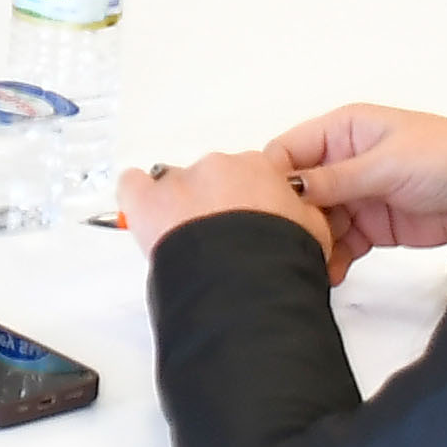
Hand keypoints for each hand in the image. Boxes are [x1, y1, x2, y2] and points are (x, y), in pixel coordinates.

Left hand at [119, 148, 331, 263]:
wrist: (247, 279)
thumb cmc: (280, 258)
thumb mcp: (313, 233)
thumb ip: (302, 215)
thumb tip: (299, 217)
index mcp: (260, 168)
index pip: (252, 175)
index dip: (249, 201)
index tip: (248, 221)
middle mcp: (220, 167)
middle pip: (213, 179)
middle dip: (215, 205)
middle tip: (220, 240)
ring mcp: (182, 181)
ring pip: (175, 185)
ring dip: (180, 207)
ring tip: (186, 241)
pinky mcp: (149, 200)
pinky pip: (133, 185)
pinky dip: (136, 198)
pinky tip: (143, 216)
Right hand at [265, 100, 446, 274]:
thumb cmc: (441, 158)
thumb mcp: (385, 164)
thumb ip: (334, 179)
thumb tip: (287, 189)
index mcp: (343, 131)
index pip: (289, 150)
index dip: (272, 177)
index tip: (264, 208)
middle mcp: (343, 161)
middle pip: (300, 191)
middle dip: (292, 217)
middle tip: (286, 243)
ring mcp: (358, 195)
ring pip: (318, 221)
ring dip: (312, 242)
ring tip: (308, 264)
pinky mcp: (373, 226)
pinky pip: (342, 243)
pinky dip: (334, 259)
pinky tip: (330, 274)